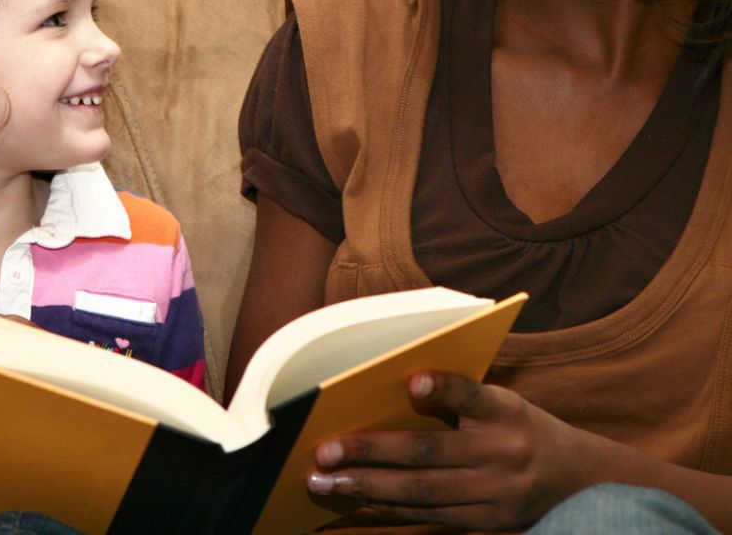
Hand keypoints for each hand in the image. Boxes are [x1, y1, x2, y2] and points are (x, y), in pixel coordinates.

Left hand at [305, 371, 593, 530]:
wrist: (578, 482)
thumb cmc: (522, 427)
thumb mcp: (502, 400)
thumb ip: (458, 394)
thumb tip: (398, 387)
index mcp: (506, 413)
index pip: (473, 396)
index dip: (445, 389)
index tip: (413, 382)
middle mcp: (501, 456)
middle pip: (430, 454)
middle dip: (372, 454)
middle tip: (324, 451)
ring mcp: (493, 497)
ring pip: (422, 493)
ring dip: (368, 488)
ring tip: (325, 482)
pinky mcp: (485, 524)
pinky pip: (429, 518)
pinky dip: (388, 510)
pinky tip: (355, 501)